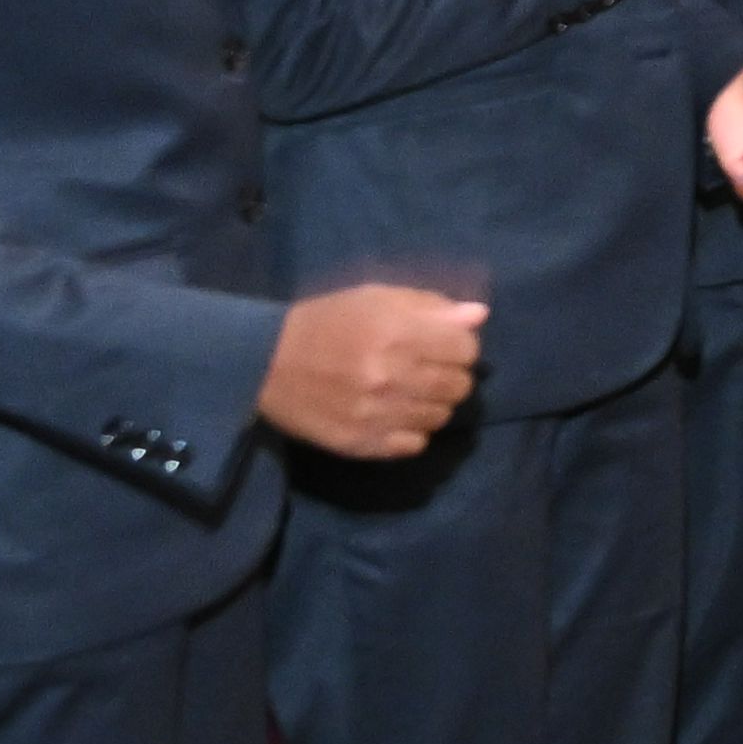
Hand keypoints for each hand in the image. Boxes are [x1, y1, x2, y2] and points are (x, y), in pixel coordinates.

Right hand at [259, 284, 485, 458]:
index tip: (444, 345)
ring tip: (410, 392)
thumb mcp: (376, 298)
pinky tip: (395, 415)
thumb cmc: (326, 322)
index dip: (460, 346)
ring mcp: (376, 415)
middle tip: (430, 370)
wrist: (264, 363)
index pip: (466, 350)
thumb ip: (430, 306)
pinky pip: (414, 445)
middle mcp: (390, 377)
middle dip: (453, 376)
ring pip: (441, 418)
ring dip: (434, 404)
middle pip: (459, 387)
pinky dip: (412, 431)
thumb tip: (478, 316)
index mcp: (397, 334)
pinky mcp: (360, 444)